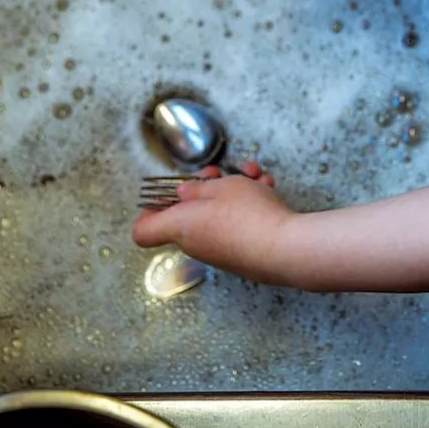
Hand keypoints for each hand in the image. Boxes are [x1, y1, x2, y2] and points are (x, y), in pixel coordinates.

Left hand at [132, 162, 298, 284]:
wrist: (285, 248)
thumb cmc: (248, 215)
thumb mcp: (220, 187)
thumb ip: (198, 188)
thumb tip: (183, 195)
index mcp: (180, 227)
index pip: (143, 231)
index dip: (147, 211)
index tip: (163, 194)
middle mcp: (196, 243)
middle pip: (188, 214)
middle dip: (205, 188)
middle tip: (218, 173)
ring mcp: (221, 252)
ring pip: (219, 214)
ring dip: (234, 191)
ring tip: (253, 175)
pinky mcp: (243, 254)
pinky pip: (238, 225)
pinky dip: (250, 206)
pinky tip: (267, 188)